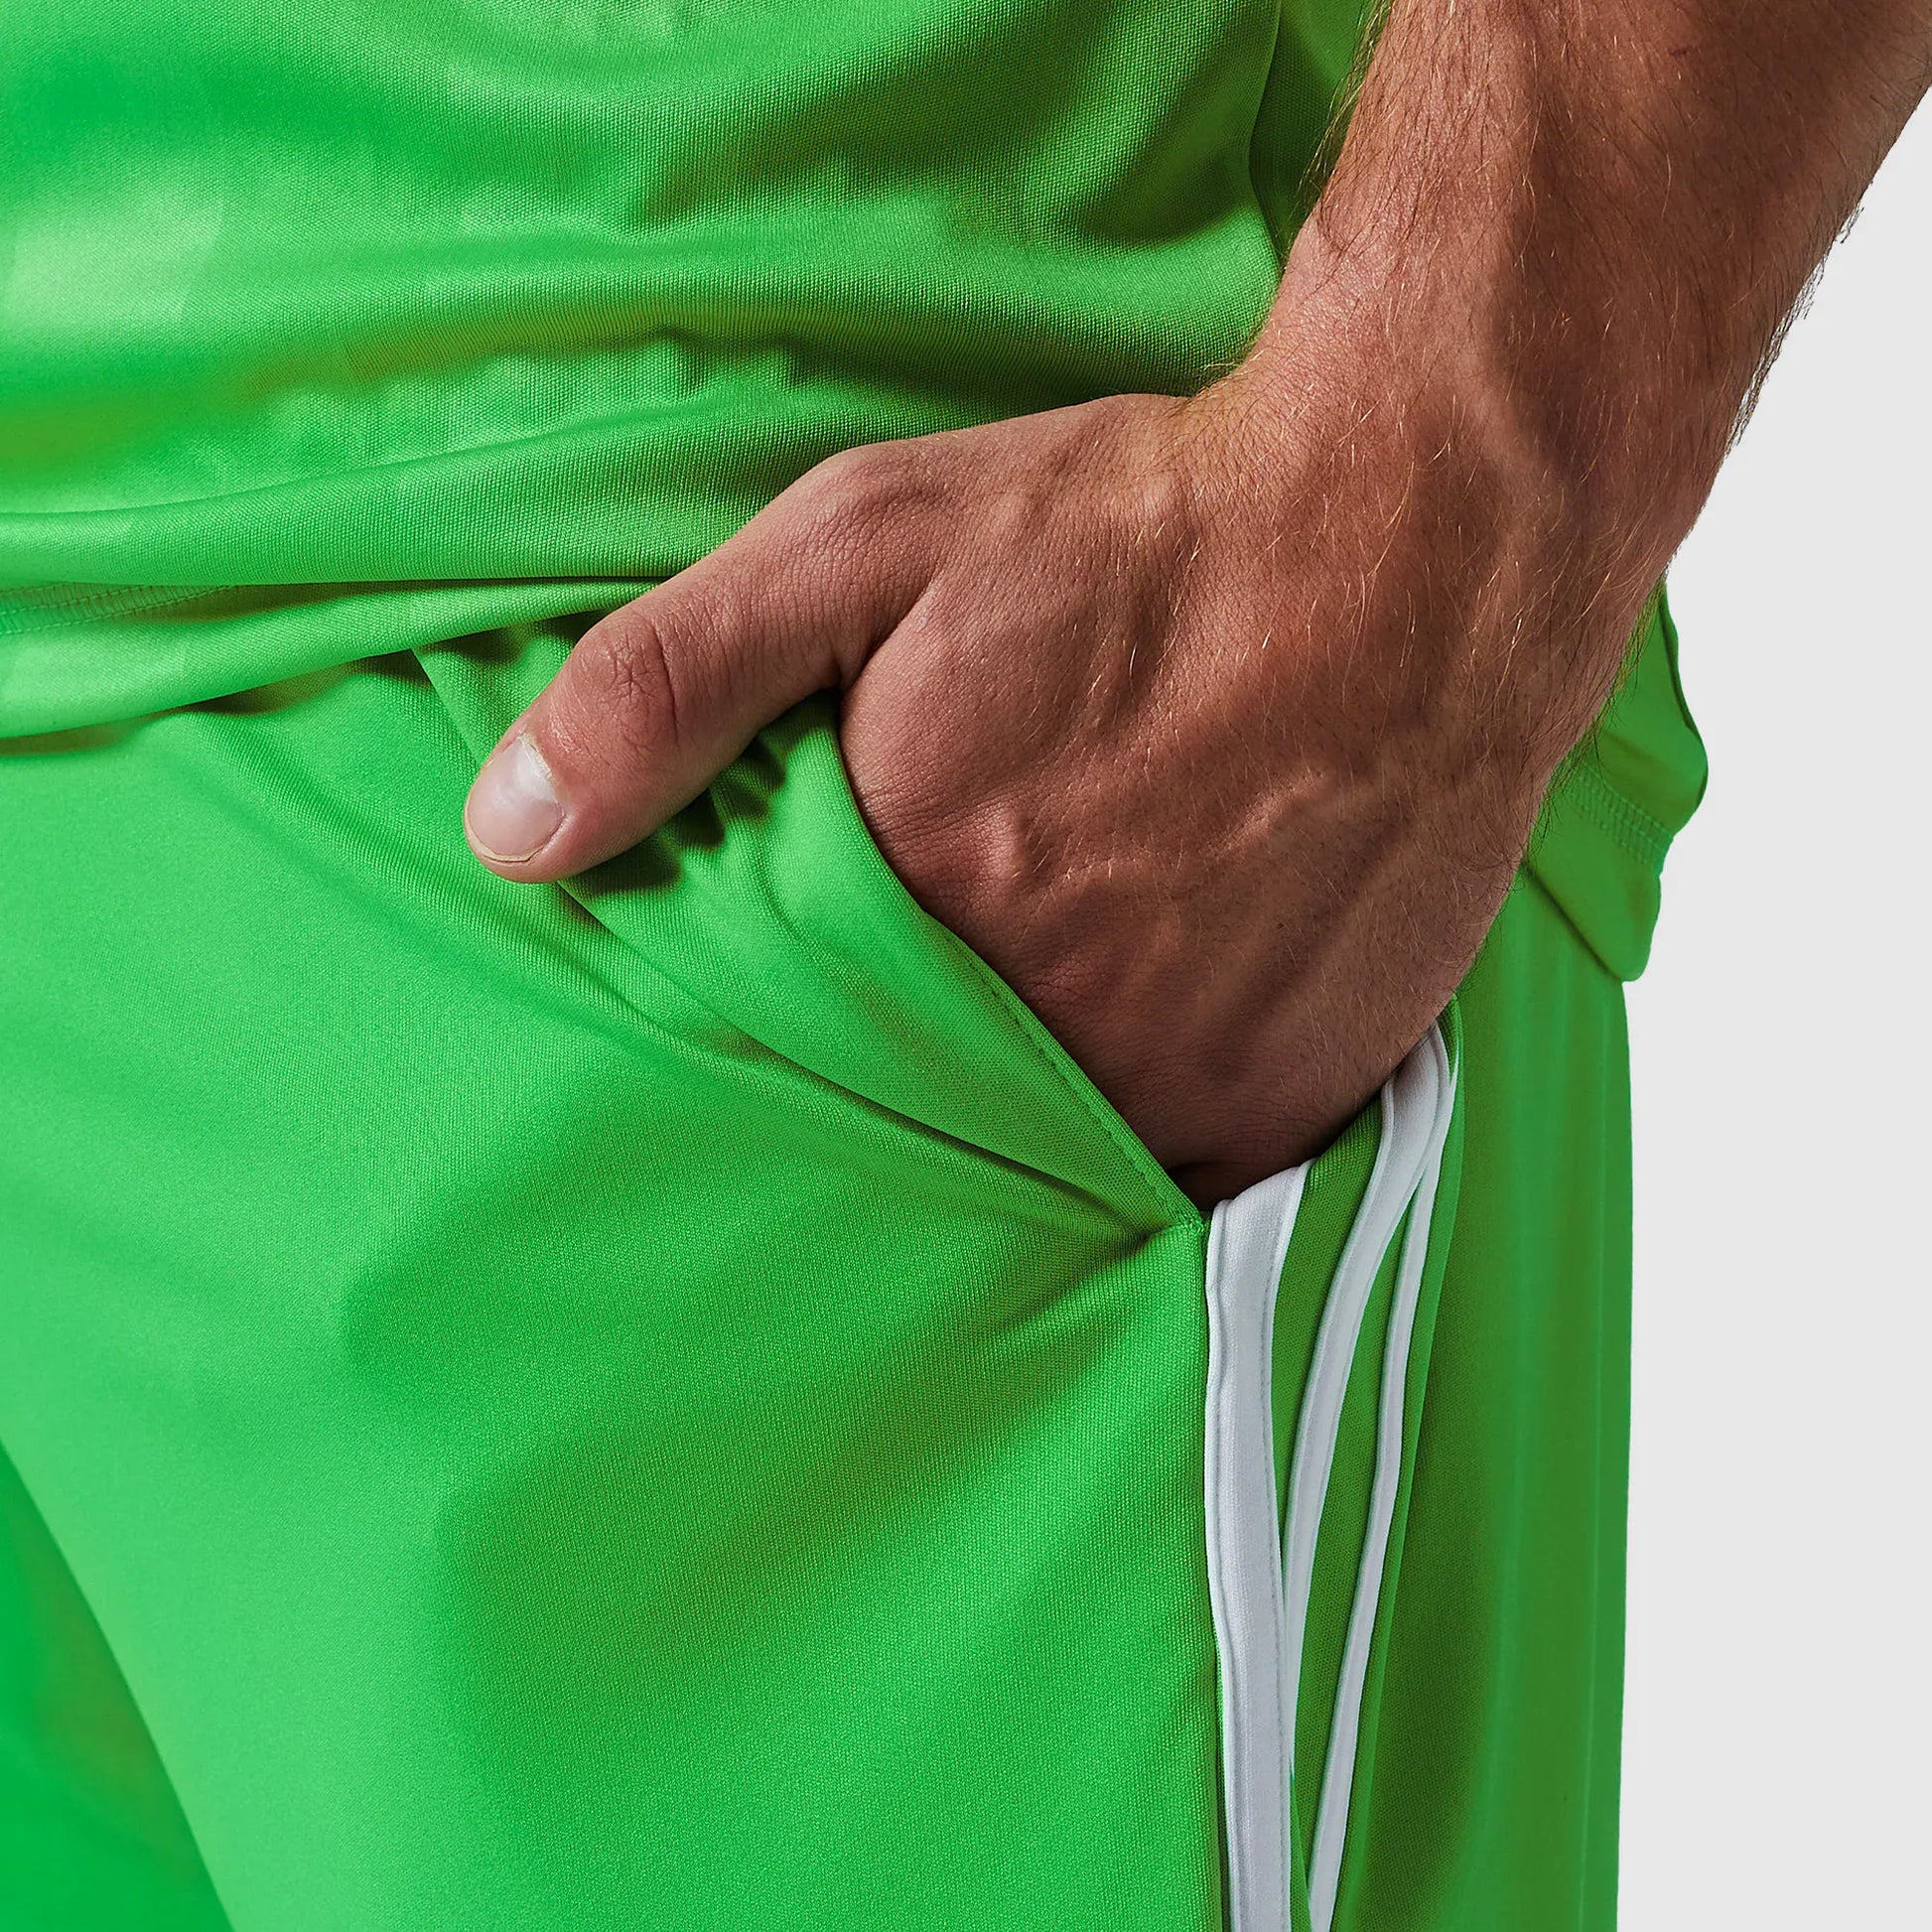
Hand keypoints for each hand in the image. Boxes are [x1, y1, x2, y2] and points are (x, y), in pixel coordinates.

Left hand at [461, 273, 1623, 1204]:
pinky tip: (1122, 1063)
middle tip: (864, 1083)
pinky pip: (1178, 1177)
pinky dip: (1135, 1142)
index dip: (761, 1053)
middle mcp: (1051, 1031)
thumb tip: (503, 834)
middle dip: (875, 1109)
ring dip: (1004, 1137)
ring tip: (994, 1077)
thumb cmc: (1135, 535)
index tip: (746, 1056)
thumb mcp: (863, 544)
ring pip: (1043, 1168)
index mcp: (918, 918)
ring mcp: (1185, 1079)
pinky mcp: (1296, 1092)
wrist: (1417, 537)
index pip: (777, 1059)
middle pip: (912, 1127)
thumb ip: (669, 687)